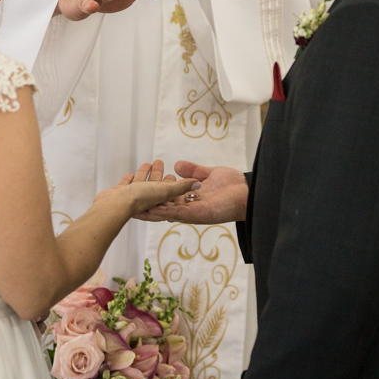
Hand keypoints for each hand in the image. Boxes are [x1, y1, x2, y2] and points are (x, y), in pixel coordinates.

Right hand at [95, 161, 197, 217]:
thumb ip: (181, 187)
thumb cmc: (141, 199)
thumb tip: (198, 185)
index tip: (172, 174)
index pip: (167, 193)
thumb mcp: (164, 191)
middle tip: (159, 161)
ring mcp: (131, 199)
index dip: (170, 183)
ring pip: (140, 185)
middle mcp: (145, 202)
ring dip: (144, 175)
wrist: (115, 205)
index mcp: (157, 202)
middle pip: (153, 186)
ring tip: (147, 164)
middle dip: (157, 175)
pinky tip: (130, 175)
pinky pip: (126, 186)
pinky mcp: (119, 195)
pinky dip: (129, 180)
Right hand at [134, 161, 248, 224]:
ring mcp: (192, 212)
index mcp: (190, 198)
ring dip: (153, 209)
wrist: (248, 192)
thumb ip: (193, 171)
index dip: (154, 195)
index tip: (139, 191)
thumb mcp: (209, 174)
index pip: (168, 197)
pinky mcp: (198, 214)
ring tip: (137, 207)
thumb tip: (177, 164)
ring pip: (168, 211)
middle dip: (148, 205)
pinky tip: (154, 207)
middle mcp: (189, 207)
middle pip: (164, 207)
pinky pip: (179, 213)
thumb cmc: (232, 185)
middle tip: (130, 202)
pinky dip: (166, 211)